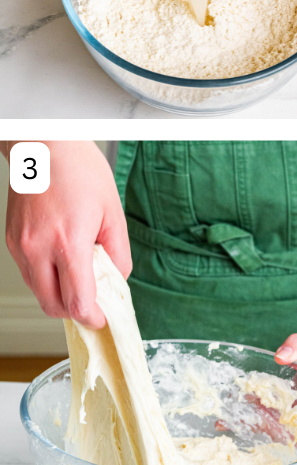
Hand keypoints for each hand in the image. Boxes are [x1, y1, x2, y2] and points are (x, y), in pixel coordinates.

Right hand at [5, 142, 130, 327]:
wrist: (45, 146)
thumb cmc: (80, 170)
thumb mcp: (113, 212)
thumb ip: (118, 253)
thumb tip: (117, 280)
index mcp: (68, 242)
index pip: (77, 302)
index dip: (93, 318)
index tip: (103, 319)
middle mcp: (38, 248)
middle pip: (53, 306)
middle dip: (75, 311)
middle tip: (94, 302)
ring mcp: (20, 246)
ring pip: (38, 291)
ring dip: (59, 294)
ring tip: (80, 273)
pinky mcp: (11, 241)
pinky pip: (29, 273)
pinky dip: (47, 276)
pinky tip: (63, 259)